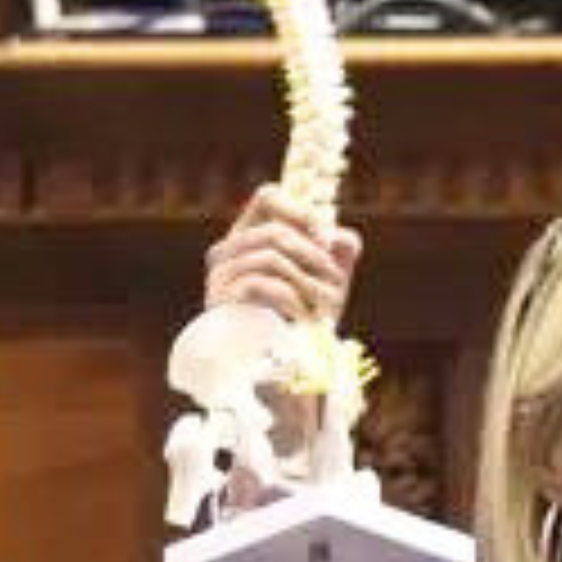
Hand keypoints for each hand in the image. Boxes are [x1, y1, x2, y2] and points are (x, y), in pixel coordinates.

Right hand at [204, 182, 359, 328]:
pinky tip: (304, 318)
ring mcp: (220, 276)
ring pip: (271, 257)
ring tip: (322, 307)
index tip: (326, 238)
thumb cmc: (305, 317)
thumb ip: (340, 252)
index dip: (302, 211)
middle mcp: (228, 251)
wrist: (281, 365)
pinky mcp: (220, 301)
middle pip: (274, 231)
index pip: (268, 197)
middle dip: (313, 257)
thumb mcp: (329, 279)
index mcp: (250, 237)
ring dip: (308, 284)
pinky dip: (294, 302)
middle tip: (335, 282)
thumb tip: (342, 238)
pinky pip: (263, 285)